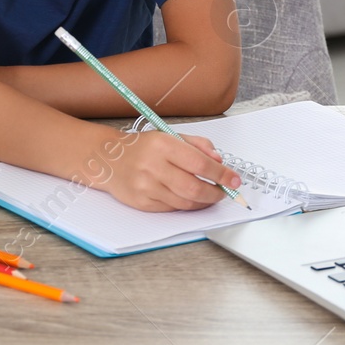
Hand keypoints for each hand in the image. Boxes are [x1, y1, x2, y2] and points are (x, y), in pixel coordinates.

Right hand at [102, 131, 242, 211]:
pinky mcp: (142, 202)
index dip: (222, 175)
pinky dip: (186, 206)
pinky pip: (172, 209)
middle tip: (224, 192)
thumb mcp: (170, 135)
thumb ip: (198, 145)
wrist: (109, 159)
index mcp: (163, 144)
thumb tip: (219, 162)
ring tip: (210, 196)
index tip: (235, 180)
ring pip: (185, 202)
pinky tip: (191, 199)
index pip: (200, 164)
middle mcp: (153, 166)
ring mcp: (146, 186)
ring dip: (203, 202)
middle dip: (215, 193)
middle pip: (194, 188)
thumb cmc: (143, 147)